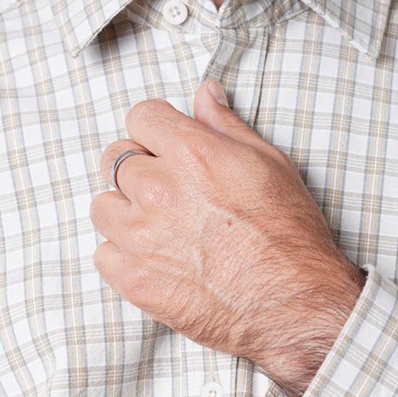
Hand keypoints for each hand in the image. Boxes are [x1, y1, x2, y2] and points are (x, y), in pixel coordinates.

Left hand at [90, 80, 365, 396]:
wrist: (295, 305)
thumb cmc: (289, 235)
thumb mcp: (269, 164)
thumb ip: (226, 124)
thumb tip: (203, 92)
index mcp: (192, 154)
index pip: (140, 116)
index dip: (154, 129)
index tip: (163, 145)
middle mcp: (158, 190)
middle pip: (114, 158)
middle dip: (136, 167)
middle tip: (163, 189)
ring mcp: (141, 237)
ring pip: (102, 206)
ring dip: (124, 212)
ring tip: (156, 228)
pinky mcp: (134, 279)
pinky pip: (103, 253)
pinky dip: (121, 255)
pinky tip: (152, 259)